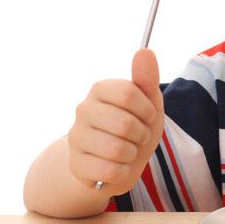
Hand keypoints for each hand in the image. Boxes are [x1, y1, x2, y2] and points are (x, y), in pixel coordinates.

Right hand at [67, 49, 164, 194]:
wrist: (117, 162)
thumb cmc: (135, 127)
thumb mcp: (148, 102)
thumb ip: (147, 78)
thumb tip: (144, 51)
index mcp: (100, 89)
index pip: (130, 94)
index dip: (147, 110)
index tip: (147, 116)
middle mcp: (82, 110)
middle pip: (126, 124)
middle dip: (141, 135)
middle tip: (137, 136)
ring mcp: (76, 137)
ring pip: (118, 150)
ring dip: (132, 154)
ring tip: (127, 151)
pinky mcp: (76, 165)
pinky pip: (110, 171)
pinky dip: (122, 172)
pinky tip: (116, 166)